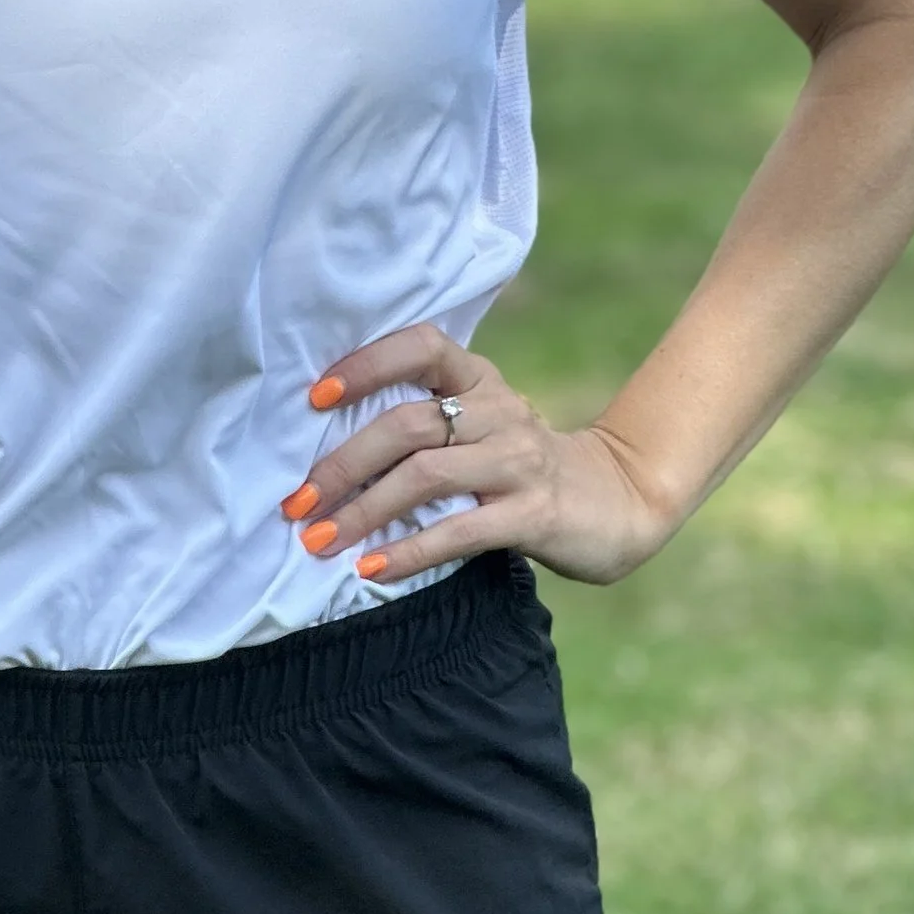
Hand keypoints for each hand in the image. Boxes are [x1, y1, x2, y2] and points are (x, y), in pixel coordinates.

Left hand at [279, 325, 673, 589]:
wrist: (614, 503)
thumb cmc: (519, 465)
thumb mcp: (482, 425)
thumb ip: (426, 422)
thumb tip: (326, 448)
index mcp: (481, 379)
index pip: (422, 346)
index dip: (367, 365)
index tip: (314, 399)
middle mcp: (500, 410)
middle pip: (408, 424)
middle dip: (343, 464)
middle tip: (298, 501)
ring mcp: (519, 461)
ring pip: (425, 476)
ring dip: (363, 511)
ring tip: (320, 539)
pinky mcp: (534, 513)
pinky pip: (460, 531)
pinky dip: (409, 550)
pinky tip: (372, 567)